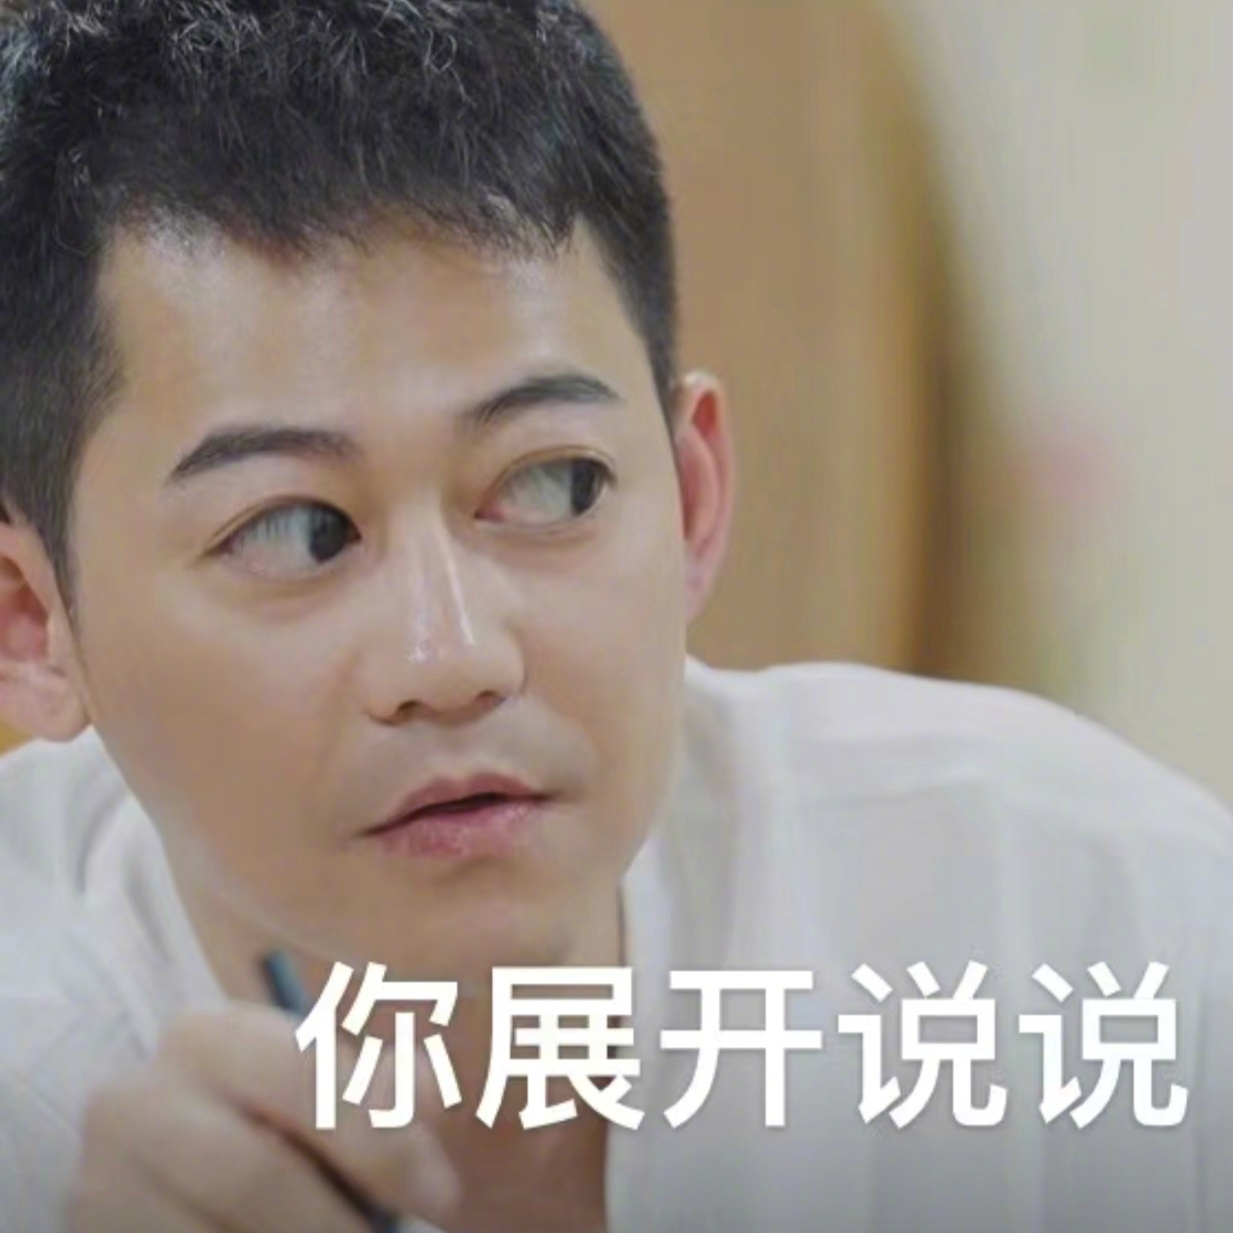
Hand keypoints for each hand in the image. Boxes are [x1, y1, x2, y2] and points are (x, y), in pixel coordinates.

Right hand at [69, 1004, 457, 1231]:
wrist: (168, 1161)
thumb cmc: (276, 1124)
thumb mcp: (330, 1087)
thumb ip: (391, 1085)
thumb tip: (433, 1090)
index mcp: (209, 1036)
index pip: (304, 1075)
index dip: (382, 1141)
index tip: (441, 1199)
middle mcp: (137, 1100)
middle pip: (256, 1175)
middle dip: (341, 1225)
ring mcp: (97, 1185)